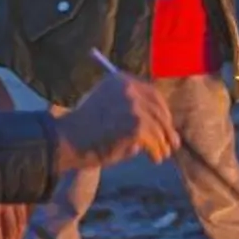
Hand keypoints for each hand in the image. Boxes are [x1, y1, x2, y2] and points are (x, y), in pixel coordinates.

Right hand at [52, 70, 179, 170]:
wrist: (66, 140)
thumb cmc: (83, 129)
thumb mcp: (106, 106)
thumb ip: (128, 108)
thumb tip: (160, 124)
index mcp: (120, 80)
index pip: (152, 93)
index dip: (162, 111)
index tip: (166, 123)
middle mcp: (129, 88)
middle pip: (159, 110)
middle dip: (167, 128)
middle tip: (173, 142)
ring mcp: (133, 106)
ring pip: (158, 128)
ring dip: (162, 144)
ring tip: (162, 155)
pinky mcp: (136, 125)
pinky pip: (154, 141)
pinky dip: (156, 152)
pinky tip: (155, 159)